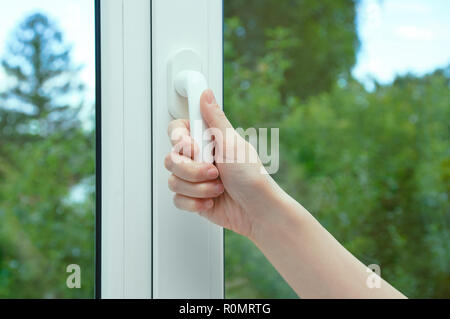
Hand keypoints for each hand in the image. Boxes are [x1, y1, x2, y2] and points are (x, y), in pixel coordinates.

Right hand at [164, 89, 276, 237]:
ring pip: (174, 180)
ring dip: (198, 187)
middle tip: (213, 171)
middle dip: (192, 170)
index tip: (195, 147)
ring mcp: (195, 178)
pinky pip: (178, 199)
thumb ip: (215, 119)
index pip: (177, 130)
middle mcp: (199, 158)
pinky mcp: (193, 197)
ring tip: (218, 188)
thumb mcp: (232, 143)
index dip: (180, 140)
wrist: (258, 211)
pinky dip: (195, 202)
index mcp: (207, 140)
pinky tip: (211, 200)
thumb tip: (206, 94)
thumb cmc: (252, 178)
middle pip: (171, 158)